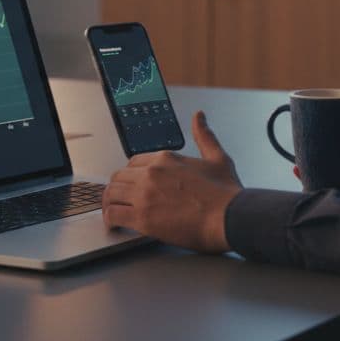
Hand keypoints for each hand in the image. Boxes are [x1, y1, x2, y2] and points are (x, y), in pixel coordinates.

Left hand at [102, 111, 241, 252]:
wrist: (229, 217)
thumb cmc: (226, 193)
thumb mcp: (217, 157)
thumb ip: (204, 136)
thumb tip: (199, 117)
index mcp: (166, 158)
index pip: (134, 162)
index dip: (131, 174)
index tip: (132, 184)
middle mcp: (152, 173)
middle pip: (119, 177)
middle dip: (117, 188)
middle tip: (119, 199)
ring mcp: (145, 195)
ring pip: (112, 193)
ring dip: (110, 203)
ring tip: (112, 211)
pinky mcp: (143, 217)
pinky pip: (113, 214)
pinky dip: (110, 219)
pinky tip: (113, 224)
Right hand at [289, 123, 339, 184]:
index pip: (321, 133)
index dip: (306, 144)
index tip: (297, 157)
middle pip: (319, 148)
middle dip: (306, 160)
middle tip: (297, 169)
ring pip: (326, 161)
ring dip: (314, 170)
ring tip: (302, 177)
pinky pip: (335, 172)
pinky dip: (326, 178)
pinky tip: (317, 187)